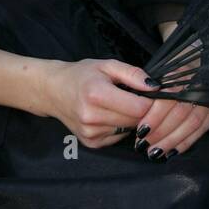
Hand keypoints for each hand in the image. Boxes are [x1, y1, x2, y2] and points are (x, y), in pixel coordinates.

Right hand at [39, 57, 153, 148]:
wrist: (54, 91)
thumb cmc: (82, 75)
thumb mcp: (107, 65)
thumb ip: (133, 74)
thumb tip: (155, 86)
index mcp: (97, 94)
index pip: (139, 108)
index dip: (151, 102)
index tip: (152, 94)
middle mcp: (92, 117)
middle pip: (135, 122)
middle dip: (142, 111)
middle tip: (136, 98)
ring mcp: (90, 133)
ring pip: (128, 131)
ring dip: (130, 119)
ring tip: (120, 104)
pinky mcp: (91, 143)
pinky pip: (118, 137)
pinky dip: (120, 127)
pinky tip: (110, 115)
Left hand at [135, 33, 208, 158]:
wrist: (194, 58)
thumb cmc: (168, 65)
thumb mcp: (153, 66)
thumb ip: (144, 79)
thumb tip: (140, 98)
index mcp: (182, 69)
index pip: (169, 96)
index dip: (155, 116)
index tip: (140, 130)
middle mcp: (198, 82)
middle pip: (181, 112)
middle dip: (161, 132)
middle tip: (143, 146)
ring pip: (192, 123)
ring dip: (172, 141)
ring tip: (154, 152)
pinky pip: (202, 129)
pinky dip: (186, 142)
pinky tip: (171, 152)